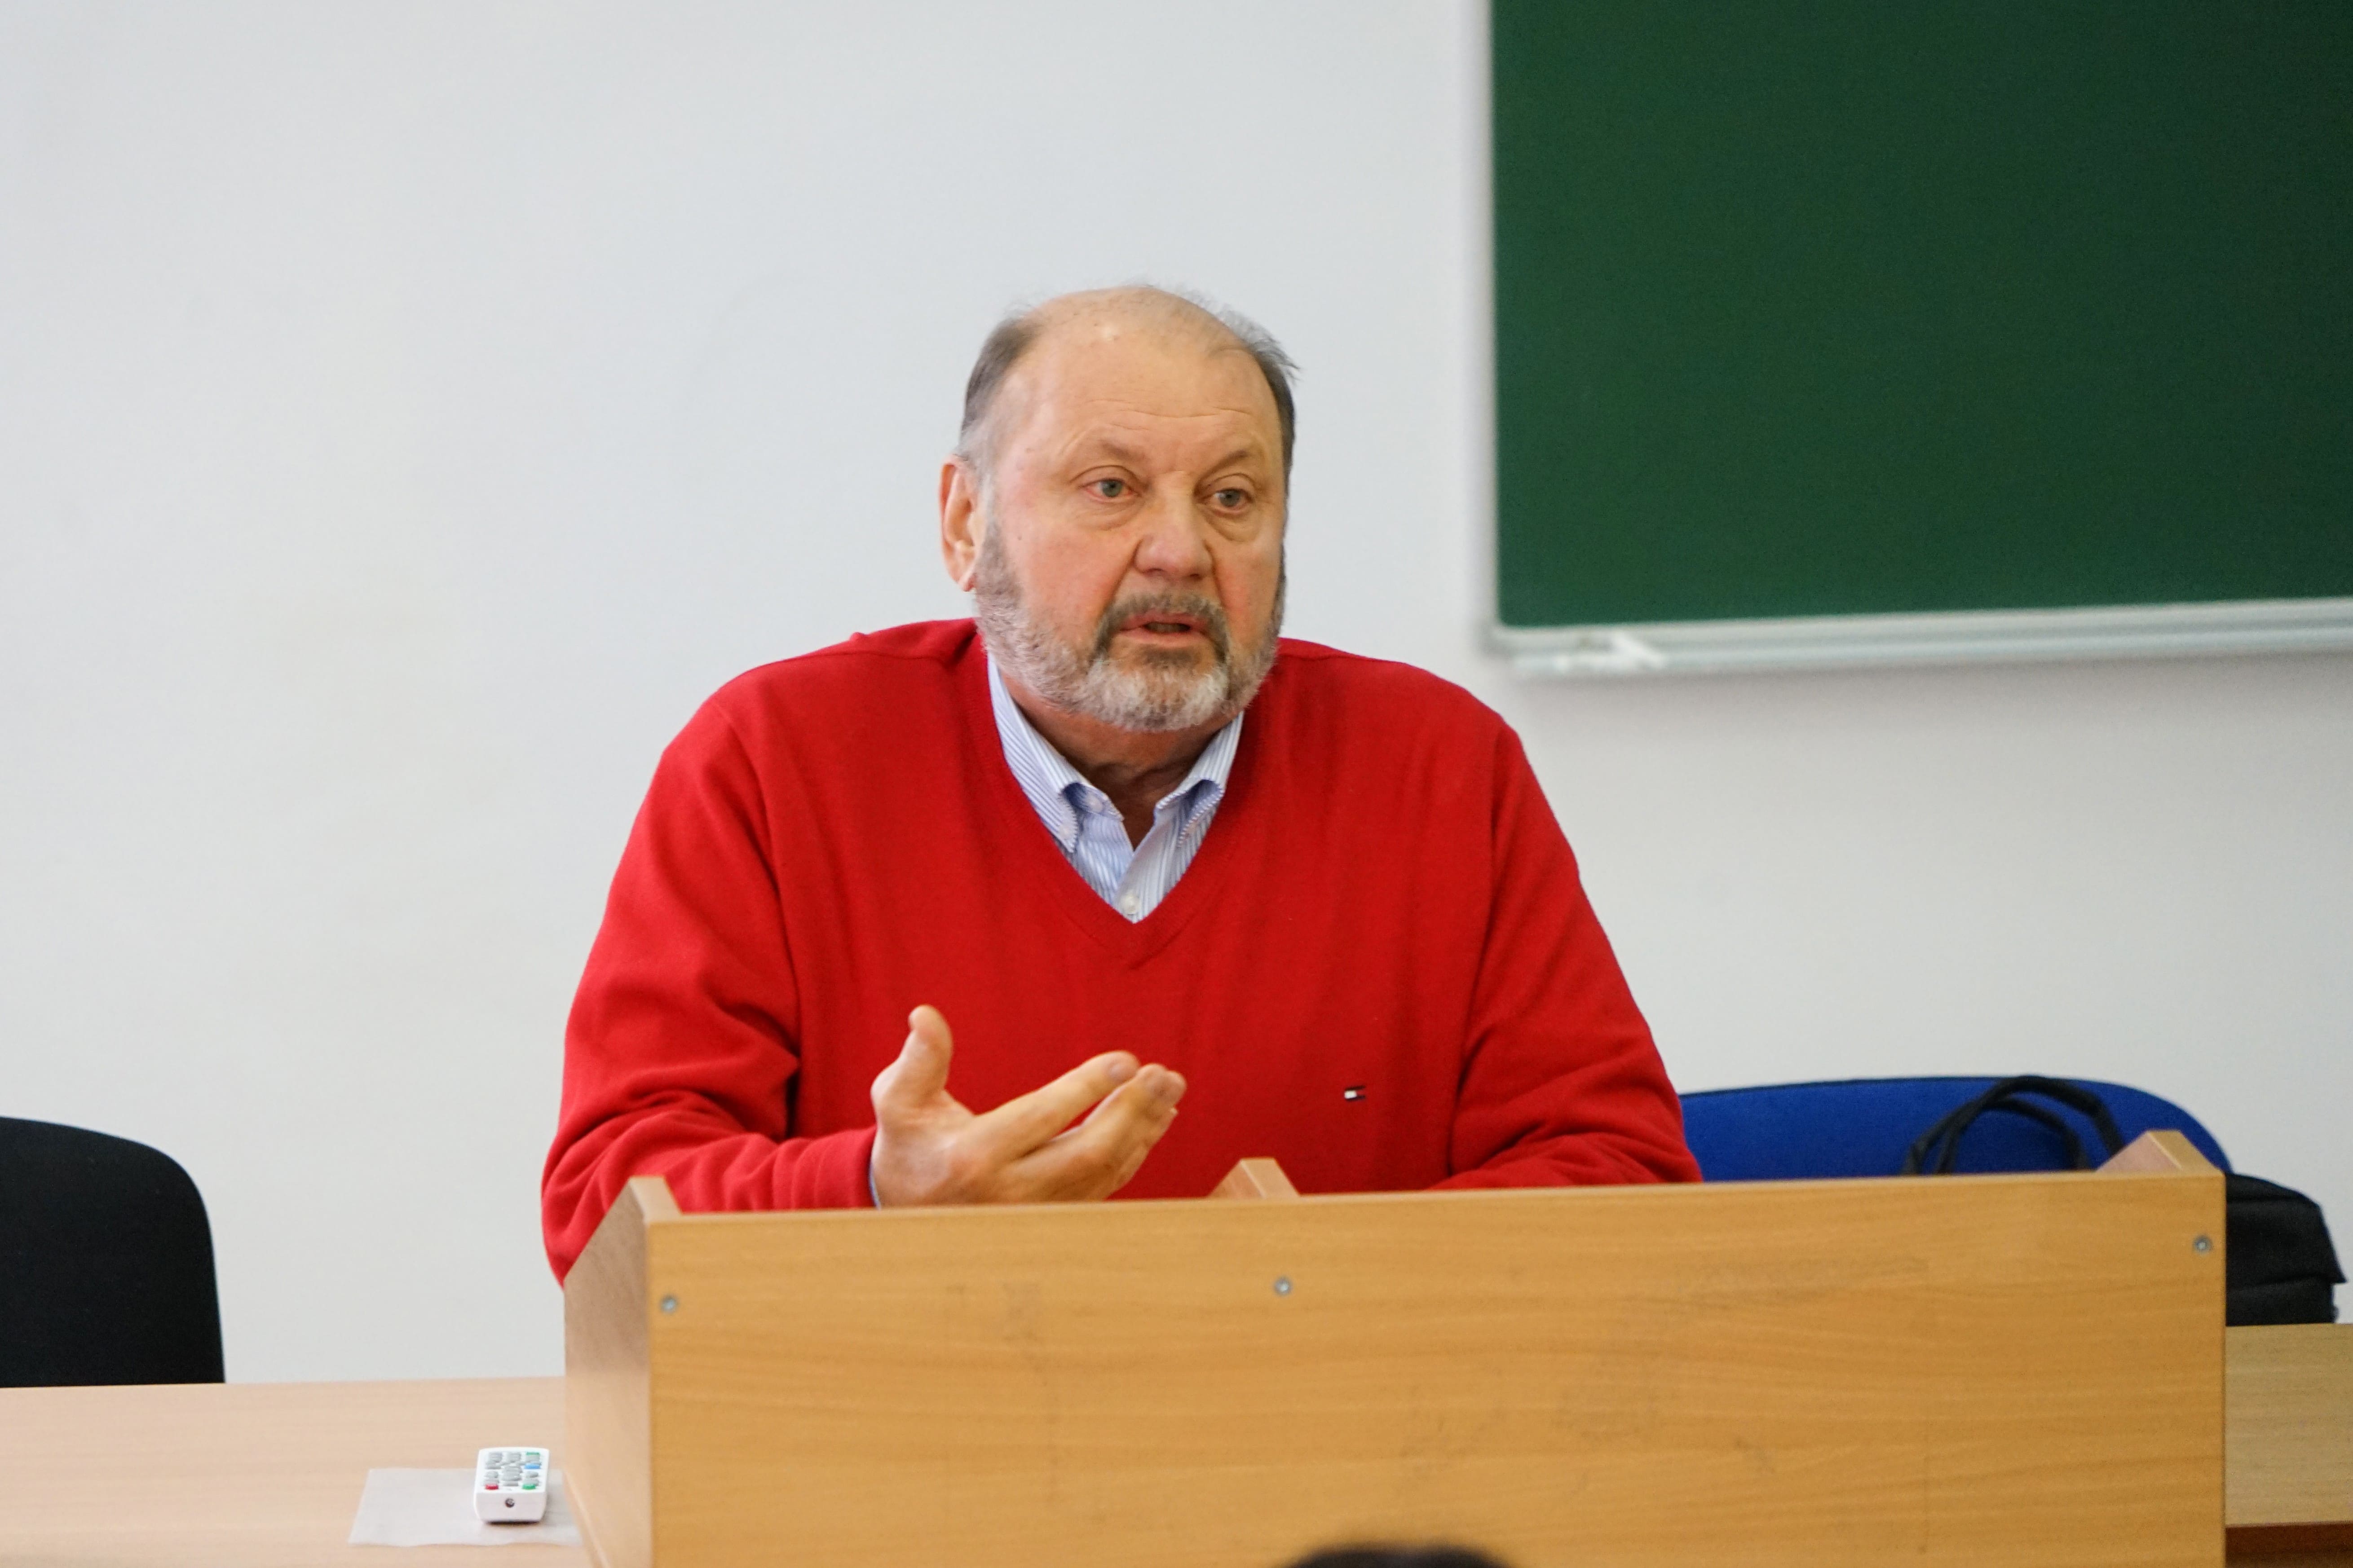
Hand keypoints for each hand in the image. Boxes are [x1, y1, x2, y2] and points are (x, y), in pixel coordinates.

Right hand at [869, 1005, 1185, 1206]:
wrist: (908, 1211)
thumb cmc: (909, 1145)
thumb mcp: (899, 1102)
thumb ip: (919, 1061)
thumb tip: (925, 1015)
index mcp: (974, 1156)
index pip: (1042, 1119)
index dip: (1087, 1089)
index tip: (1126, 1060)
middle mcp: (1012, 1191)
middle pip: (1088, 1152)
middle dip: (1132, 1111)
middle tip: (1163, 1074)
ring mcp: (1038, 1211)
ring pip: (1105, 1171)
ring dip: (1144, 1128)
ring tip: (1170, 1087)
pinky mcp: (1055, 1218)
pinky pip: (1106, 1185)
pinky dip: (1136, 1151)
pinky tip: (1158, 1119)